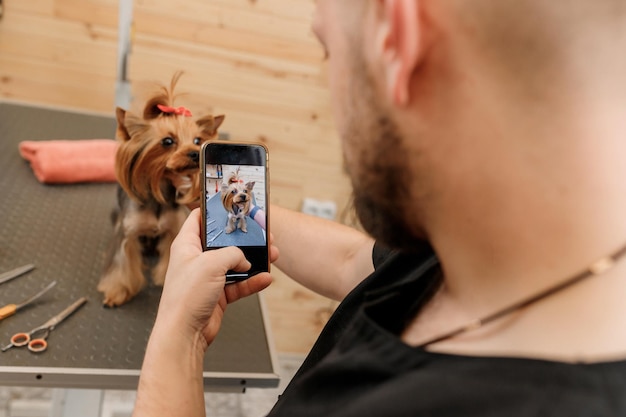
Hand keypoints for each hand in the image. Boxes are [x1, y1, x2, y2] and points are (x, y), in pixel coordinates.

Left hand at [155, 209, 275, 350]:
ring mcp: (208, 278)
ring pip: (235, 263)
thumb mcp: (212, 263)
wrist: (184, 334)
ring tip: (270, 255)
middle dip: (244, 239)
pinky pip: (239, 284)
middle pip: (224, 242)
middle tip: (261, 234)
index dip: (214, 210)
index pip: (199, 219)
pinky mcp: (217, 295)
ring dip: (253, 261)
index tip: (231, 204)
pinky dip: (252, 282)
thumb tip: (244, 259)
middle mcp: (196, 260)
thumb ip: (233, 254)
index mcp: (187, 245)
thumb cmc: (185, 298)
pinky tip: (265, 278)